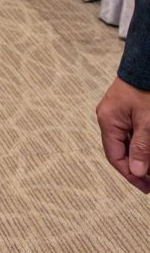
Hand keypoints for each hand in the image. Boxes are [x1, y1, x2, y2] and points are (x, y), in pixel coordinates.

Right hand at [96, 77, 149, 192]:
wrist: (145, 65)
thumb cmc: (145, 90)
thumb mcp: (147, 121)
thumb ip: (141, 147)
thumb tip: (136, 172)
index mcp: (108, 121)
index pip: (115, 156)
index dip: (130, 174)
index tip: (146, 187)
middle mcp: (107, 118)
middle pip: (119, 151)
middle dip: (136, 168)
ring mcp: (115, 114)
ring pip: (126, 143)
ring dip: (139, 157)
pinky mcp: (124, 111)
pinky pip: (130, 133)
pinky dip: (140, 145)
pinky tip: (148, 151)